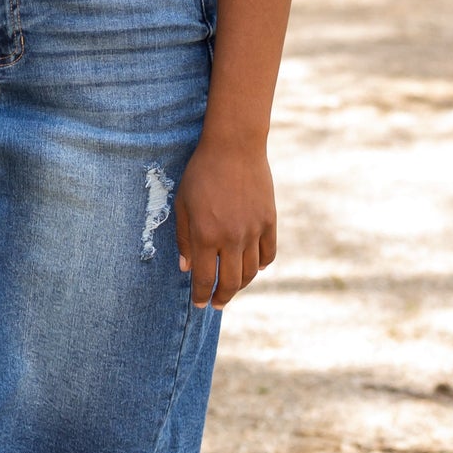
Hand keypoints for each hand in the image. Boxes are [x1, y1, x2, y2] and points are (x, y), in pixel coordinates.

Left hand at [173, 137, 276, 309]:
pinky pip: (268, 253)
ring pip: (251, 272)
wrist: (234, 148)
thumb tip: (186, 268)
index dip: (201, 295)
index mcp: (206, 235)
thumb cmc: (201, 173)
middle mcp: (231, 238)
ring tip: (232, 287)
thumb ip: (184, 239)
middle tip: (216, 303)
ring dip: (241, 285)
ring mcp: (253, 231)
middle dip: (222, 297)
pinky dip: (262, 265)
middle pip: (231, 282)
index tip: (199, 304)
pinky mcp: (269, 221)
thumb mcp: (182, 204)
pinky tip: (254, 267)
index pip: (204, 278)